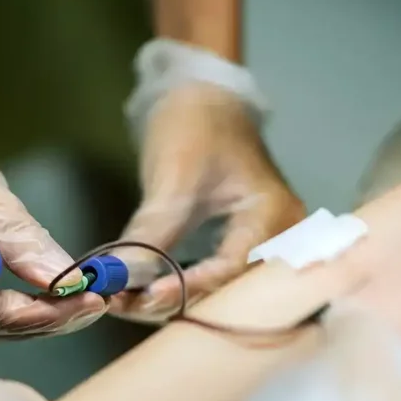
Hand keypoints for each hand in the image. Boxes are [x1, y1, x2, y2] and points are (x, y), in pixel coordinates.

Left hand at [111, 82, 304, 321]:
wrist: (203, 96)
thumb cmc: (195, 125)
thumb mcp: (174, 177)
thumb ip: (152, 231)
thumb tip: (121, 278)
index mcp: (273, 216)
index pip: (232, 269)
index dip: (188, 288)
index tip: (144, 297)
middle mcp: (279, 240)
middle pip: (228, 290)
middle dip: (175, 302)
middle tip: (123, 304)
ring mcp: (261, 245)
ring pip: (216, 290)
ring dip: (170, 298)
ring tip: (123, 300)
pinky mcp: (240, 247)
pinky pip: (211, 278)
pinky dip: (176, 286)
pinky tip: (141, 291)